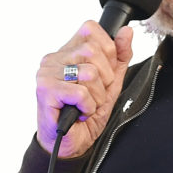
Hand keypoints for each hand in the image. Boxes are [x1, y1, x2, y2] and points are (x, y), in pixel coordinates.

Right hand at [35, 21, 135, 157]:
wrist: (70, 143)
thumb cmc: (85, 113)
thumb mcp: (110, 83)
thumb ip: (120, 57)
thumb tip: (127, 32)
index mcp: (67, 51)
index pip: (90, 29)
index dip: (106, 52)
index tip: (103, 75)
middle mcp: (54, 58)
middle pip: (93, 51)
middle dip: (105, 78)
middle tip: (94, 95)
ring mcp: (47, 73)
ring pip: (90, 73)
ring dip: (97, 97)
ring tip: (86, 106)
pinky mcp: (46, 90)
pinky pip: (81, 93)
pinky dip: (87, 107)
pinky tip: (79, 113)